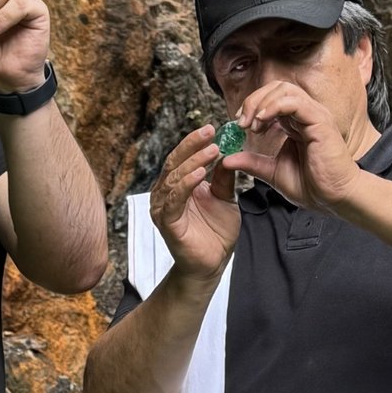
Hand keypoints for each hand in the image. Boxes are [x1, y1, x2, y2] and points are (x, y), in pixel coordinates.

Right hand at [151, 125, 240, 280]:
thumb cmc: (215, 232)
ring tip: (211, 151)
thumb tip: (228, 153)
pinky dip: (185, 186)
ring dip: (193, 163)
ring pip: (174, 179)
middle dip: (192, 146)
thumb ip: (223, 177)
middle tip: (210, 133)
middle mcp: (165, 194)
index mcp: (177, 185)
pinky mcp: (168, 224)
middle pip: (175, 163)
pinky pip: (174, 201)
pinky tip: (199, 176)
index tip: (212, 129)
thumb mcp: (225, 198)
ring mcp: (164, 208)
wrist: (212, 263)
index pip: (182, 157)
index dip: (194, 142)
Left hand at [222, 82, 362, 211]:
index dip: (251, 106)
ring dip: (261, 103)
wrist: (333, 199)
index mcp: (295, 122)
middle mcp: (305, 114)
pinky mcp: (320, 122)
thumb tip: (226, 159)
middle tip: (241, 122)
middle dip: (253, 100)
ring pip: (284, 90)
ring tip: (252, 124)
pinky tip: (262, 121)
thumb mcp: (272, 172)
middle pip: (276, 87)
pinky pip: (295, 102)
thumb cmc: (312, 186)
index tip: (239, 125)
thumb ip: (251, 162)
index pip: (271, 98)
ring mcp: (314, 115)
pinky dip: (274, 107)